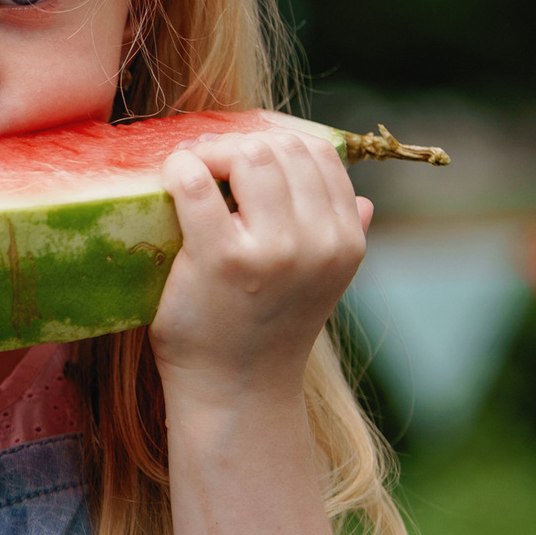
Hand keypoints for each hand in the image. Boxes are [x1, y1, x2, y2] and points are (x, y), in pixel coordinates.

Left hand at [150, 130, 372, 403]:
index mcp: (346, 242)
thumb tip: (365, 200)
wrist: (235, 392)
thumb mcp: (322, 285)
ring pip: (249, 155)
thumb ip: (343, 237)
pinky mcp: (221, 258)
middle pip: (282, 148)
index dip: (276, 142)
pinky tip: (170, 178)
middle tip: (206, 159)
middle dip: (239, 144)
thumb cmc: (266, 332)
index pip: (320, 155)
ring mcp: (273, 251)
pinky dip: (180, 168)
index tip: (242, 156)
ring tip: (189, 168)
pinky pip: (196, 184)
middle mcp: (318, 243)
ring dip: (210, 151)